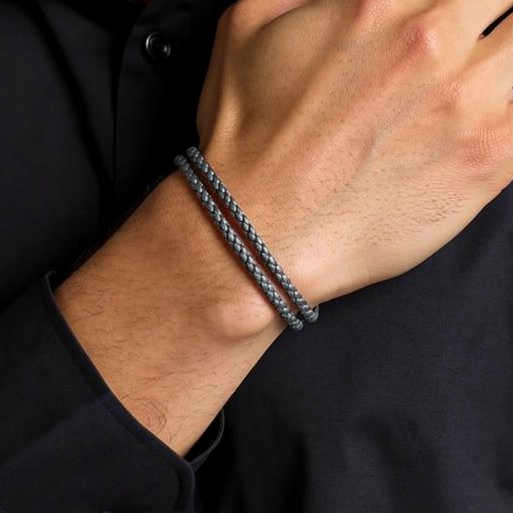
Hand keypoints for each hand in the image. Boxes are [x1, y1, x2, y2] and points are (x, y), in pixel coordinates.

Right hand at [198, 0, 512, 304]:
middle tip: (474, 36)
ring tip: (483, 74)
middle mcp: (433, 46)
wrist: (260, 232)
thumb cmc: (249, 144)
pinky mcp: (487, 165)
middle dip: (491, 17)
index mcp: (379, 3)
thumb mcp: (247, 26)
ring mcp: (469, 107)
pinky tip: (494, 114)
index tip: (458, 15)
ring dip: (508, 57)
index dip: (462, 2)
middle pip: (505, 2)